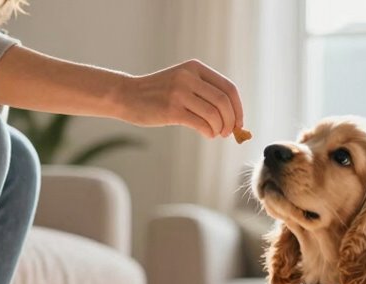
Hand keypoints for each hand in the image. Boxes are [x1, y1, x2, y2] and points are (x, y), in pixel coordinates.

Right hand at [117, 59, 243, 138]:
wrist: (126, 95)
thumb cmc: (158, 94)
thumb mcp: (182, 82)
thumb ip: (204, 93)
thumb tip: (233, 117)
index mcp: (195, 68)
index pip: (228, 88)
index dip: (238, 108)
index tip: (239, 122)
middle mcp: (188, 77)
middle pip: (224, 102)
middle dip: (231, 121)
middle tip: (228, 132)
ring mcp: (179, 92)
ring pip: (214, 114)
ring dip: (220, 128)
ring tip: (216, 133)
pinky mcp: (171, 109)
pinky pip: (201, 124)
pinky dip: (209, 132)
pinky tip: (207, 134)